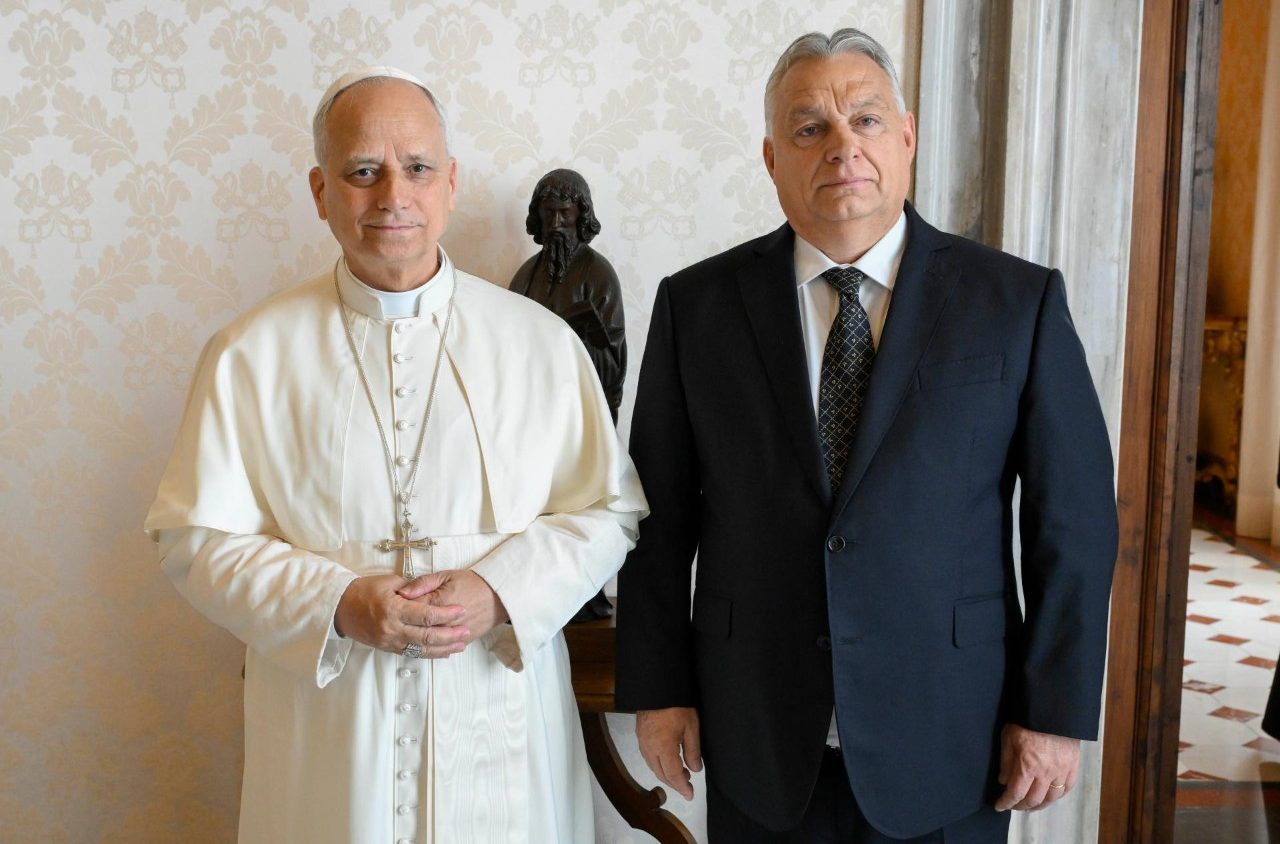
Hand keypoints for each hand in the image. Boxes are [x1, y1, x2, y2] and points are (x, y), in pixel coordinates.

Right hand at [334, 573, 467, 656]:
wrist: (340, 609)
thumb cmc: (365, 590)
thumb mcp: (389, 581)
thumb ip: (413, 587)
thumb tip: (433, 592)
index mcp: (394, 609)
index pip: (427, 615)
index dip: (447, 615)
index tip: (462, 611)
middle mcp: (393, 629)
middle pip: (427, 636)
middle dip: (450, 635)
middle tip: (466, 631)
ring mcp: (390, 642)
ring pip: (422, 649)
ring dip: (443, 648)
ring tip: (461, 645)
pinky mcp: (388, 649)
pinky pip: (412, 653)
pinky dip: (429, 653)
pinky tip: (443, 651)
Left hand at [397, 569, 507, 645]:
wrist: (498, 595)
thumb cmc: (472, 582)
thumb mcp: (446, 576)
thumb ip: (423, 583)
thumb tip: (402, 592)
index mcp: (438, 602)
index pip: (411, 609)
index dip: (399, 609)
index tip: (391, 606)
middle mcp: (444, 621)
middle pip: (417, 629)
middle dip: (404, 628)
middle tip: (394, 625)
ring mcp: (453, 633)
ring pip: (428, 643)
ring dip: (413, 642)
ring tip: (404, 638)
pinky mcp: (461, 641)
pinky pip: (442, 650)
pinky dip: (431, 650)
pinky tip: (420, 647)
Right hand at [636, 707, 701, 800]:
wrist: (657, 686)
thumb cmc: (676, 704)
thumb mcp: (691, 727)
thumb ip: (693, 751)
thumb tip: (695, 769)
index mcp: (663, 747)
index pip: (673, 775)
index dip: (682, 787)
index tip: (690, 794)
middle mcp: (649, 748)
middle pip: (661, 774)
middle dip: (674, 783)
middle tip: (687, 785)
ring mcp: (642, 742)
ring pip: (653, 767)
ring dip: (666, 774)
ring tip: (681, 773)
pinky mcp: (640, 735)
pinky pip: (648, 757)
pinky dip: (658, 764)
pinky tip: (667, 761)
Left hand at [994, 724, 1079, 810]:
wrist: (1052, 708)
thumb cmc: (1026, 721)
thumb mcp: (1008, 738)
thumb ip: (1006, 762)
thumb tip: (1004, 781)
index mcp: (1027, 766)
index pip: (1016, 793)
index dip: (1006, 802)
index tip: (999, 806)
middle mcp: (1046, 773)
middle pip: (1034, 799)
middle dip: (1021, 806)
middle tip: (1013, 806)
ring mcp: (1062, 770)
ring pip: (1052, 798)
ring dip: (1040, 805)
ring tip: (1031, 805)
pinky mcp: (1074, 765)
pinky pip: (1067, 788)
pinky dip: (1057, 796)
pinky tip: (1050, 796)